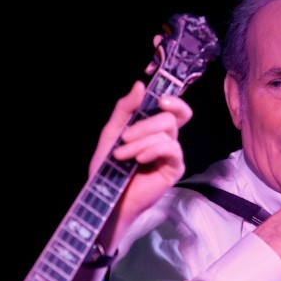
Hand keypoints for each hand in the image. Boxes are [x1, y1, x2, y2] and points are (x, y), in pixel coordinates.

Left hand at [89, 80, 191, 246]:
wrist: (106, 196)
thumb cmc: (108, 167)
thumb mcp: (112, 132)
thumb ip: (125, 109)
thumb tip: (140, 85)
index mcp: (153, 129)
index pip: (174, 109)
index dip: (174, 101)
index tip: (160, 99)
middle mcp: (166, 139)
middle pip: (170, 118)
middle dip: (144, 125)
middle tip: (124, 138)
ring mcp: (171, 154)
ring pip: (167, 133)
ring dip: (140, 142)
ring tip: (122, 155)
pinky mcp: (174, 169)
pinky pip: (171, 149)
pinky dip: (152, 150)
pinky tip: (138, 160)